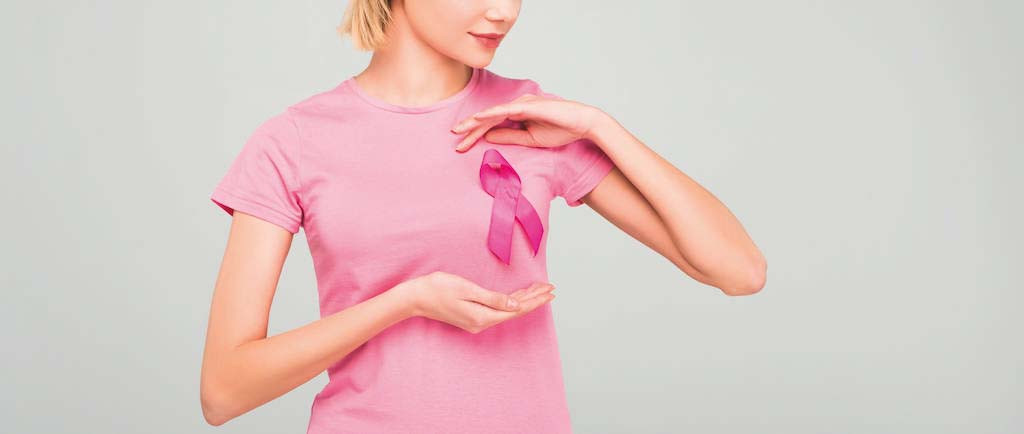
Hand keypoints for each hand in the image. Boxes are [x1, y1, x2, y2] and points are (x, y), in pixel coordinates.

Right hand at [402, 271, 555, 333]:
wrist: (416, 298)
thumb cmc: (438, 288)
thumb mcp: (467, 289)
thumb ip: (492, 298)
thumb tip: (516, 304)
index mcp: (483, 317)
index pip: (517, 308)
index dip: (535, 300)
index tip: (550, 291)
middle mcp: (482, 323)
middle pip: (515, 310)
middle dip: (534, 299)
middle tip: (551, 289)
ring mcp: (477, 321)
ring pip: (508, 310)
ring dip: (524, 299)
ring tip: (539, 290)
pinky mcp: (472, 316)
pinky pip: (498, 309)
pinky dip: (511, 301)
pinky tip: (518, 296)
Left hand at [451, 93, 602, 152]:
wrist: (582, 124)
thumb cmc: (560, 130)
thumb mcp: (529, 139)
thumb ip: (509, 137)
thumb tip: (488, 137)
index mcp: (517, 114)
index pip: (491, 124)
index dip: (475, 134)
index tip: (462, 146)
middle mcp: (517, 106)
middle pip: (488, 118)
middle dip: (470, 129)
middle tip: (455, 138)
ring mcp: (522, 103)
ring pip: (493, 113)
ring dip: (475, 121)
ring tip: (460, 129)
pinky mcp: (528, 105)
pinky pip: (505, 110)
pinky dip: (491, 114)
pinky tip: (478, 118)